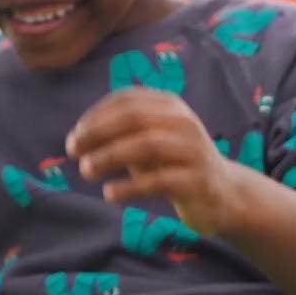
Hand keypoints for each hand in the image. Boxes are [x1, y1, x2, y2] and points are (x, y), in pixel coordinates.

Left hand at [67, 90, 247, 237]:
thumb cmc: (174, 163)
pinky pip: (159, 180)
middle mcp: (184, 122)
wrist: (223, 193)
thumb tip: (76, 139)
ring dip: (109, 157)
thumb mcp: (147, 142)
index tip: (74, 137)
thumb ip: (119, 135)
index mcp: (170, 105)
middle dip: (97, 133)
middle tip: (72, 151)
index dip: (95, 116)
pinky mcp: (198, 180)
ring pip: (146, 145)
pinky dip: (129, 187)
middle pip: (134, 118)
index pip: (127, 100)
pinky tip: (109, 194)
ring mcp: (193, 150)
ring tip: (85, 171)